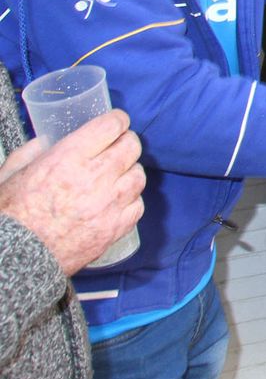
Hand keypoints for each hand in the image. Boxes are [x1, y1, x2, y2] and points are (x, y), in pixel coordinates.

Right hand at [0, 110, 143, 275]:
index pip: (111, 126)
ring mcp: (108, 205)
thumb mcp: (10, 175)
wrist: (15, 259)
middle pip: (131, 147)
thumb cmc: (10, 215)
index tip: (116, 122)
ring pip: (138, 176)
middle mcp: (94, 178)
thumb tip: (47, 140)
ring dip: (129, 172)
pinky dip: (130, 201)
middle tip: (117, 146)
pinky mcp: (114, 229)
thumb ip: (31, 152)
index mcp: (67, 159)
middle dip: (125, 142)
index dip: (116, 120)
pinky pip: (138, 206)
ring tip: (117, 175)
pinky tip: (117, 201)